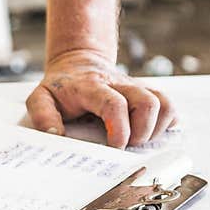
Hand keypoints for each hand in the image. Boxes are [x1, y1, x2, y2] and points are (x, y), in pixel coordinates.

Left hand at [26, 50, 176, 147]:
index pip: (114, 104)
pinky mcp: (147, 93)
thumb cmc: (61, 87)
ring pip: (164, 103)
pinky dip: (166, 123)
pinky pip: (169, 106)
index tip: (116, 146)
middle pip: (147, 102)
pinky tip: (150, 133)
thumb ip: (43, 116)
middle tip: (127, 146)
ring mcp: (136, 88)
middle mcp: (119, 84)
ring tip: (139, 140)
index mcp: (91, 87)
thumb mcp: (40, 98)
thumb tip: (55, 136)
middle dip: (142, 132)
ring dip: (157, 128)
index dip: (120, 128)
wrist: (77, 63)